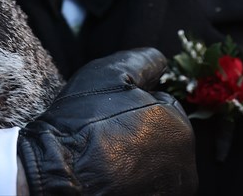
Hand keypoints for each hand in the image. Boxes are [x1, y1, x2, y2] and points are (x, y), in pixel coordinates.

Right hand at [17, 47, 196, 194]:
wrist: (58, 172)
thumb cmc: (84, 122)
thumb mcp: (109, 74)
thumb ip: (143, 62)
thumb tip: (162, 60)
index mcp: (179, 128)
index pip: (163, 106)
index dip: (133, 104)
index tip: (109, 112)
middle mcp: (185, 166)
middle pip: (161, 137)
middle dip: (139, 132)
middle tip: (106, 134)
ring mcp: (169, 191)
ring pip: (153, 163)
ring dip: (135, 157)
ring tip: (103, 155)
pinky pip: (144, 185)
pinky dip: (129, 179)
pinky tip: (107, 175)